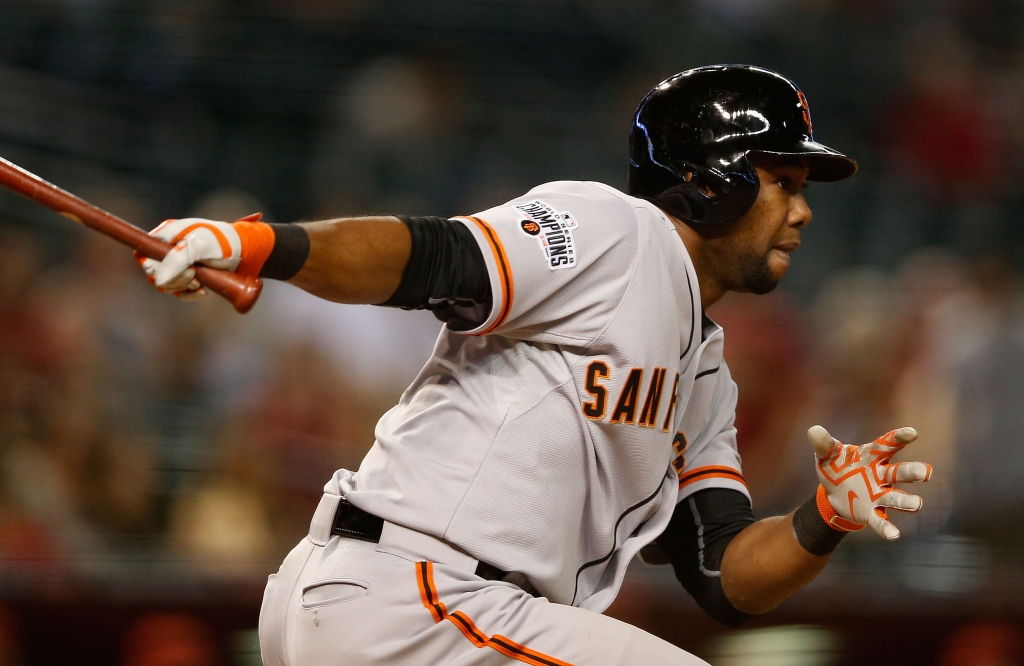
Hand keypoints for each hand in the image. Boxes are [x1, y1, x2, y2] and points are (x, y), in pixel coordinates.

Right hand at [136, 213, 265, 298]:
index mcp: (167, 235)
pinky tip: (203, 291)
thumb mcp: (198, 246)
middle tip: (193, 274)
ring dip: (181, 286)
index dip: (153, 266)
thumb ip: (176, 260)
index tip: (174, 269)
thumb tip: (157, 280)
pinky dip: (190, 294)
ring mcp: (179, 265)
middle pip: (153, 273)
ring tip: (199, 282)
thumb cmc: (222, 242)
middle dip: (172, 278)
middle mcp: (170, 250)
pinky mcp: (190, 278)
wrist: (246, 254)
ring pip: (166, 284)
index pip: (144, 253)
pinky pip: (180, 292)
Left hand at [808, 425, 931, 539]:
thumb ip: (823, 444)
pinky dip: (887, 528)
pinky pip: (881, 520)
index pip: (887, 445)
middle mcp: (881, 475)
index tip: (912, 433)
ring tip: (917, 504)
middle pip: (899, 472)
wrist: (833, 493)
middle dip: (912, 472)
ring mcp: (879, 494)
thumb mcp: (826, 455)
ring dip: (906, 501)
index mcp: (871, 456)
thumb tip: (814, 430)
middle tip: (926, 472)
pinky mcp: (872, 512)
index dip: (899, 438)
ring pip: (896, 497)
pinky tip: (894, 535)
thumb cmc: (836, 468)